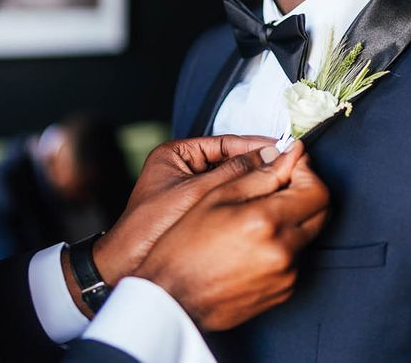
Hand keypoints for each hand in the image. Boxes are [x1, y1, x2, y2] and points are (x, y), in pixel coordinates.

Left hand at [93, 135, 274, 286]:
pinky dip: (242, 201)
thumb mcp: (195, 192)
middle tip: (286, 166)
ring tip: (278, 184)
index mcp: (177, 153)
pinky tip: (260, 205)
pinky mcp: (195, 210)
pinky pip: (225, 199)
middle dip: (256, 165)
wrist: (124, 267)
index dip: (256, 146)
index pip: (226, 142)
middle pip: (230, 160)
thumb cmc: (148, 228)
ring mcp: (190, 188)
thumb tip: (269, 156)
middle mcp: (184, 167)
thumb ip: (233, 172)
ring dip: (251, 184)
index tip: (282, 149)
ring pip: (230, 180)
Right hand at [134, 140, 329, 329]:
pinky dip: (286, 241)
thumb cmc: (185, 246)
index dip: (307, 170)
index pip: (316, 190)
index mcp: (266, 222)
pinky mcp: (284, 292)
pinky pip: (297, 257)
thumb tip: (290, 154)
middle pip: (321, 211)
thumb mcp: (218, 197)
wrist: (172, 299)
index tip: (293, 163)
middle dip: (306, 190)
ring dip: (295, 216)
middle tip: (282, 181)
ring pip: (309, 233)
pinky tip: (258, 239)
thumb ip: (260, 174)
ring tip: (261, 213)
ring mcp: (286, 275)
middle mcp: (283, 251)